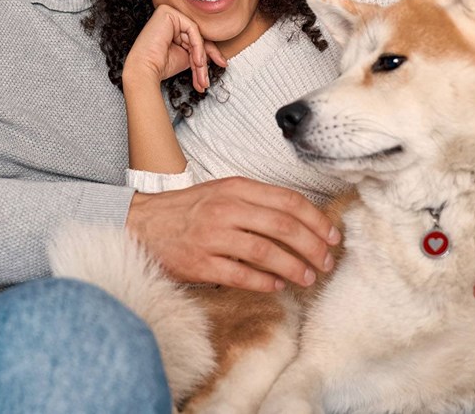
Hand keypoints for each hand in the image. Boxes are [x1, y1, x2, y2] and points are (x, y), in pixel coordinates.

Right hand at [123, 4, 227, 92]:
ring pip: (196, 34)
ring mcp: (168, 13)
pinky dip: (197, 47)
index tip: (221, 65)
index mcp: (172, 27)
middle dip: (205, 58)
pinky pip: (192, 29)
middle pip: (197, 36)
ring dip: (201, 57)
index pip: (196, 37)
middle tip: (207, 78)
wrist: (145, 70)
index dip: (209, 53)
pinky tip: (196, 61)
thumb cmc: (160, 66)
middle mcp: (170, 18)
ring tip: (201, 75)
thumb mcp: (187, 57)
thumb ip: (200, 50)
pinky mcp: (167, 12)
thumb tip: (218, 55)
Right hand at [126, 178, 340, 291]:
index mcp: (236, 188)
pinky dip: (264, 282)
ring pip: (267, 252)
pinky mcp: (200, 262)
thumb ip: (257, 201)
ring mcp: (212, 236)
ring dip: (294, 267)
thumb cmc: (187, 210)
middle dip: (313, 246)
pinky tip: (277, 286)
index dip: (316, 220)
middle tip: (327, 261)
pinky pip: (241, 275)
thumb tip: (299, 220)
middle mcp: (226, 208)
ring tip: (308, 277)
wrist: (141, 224)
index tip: (332, 236)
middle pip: (284, 226)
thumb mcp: (222, 192)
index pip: (288, 201)